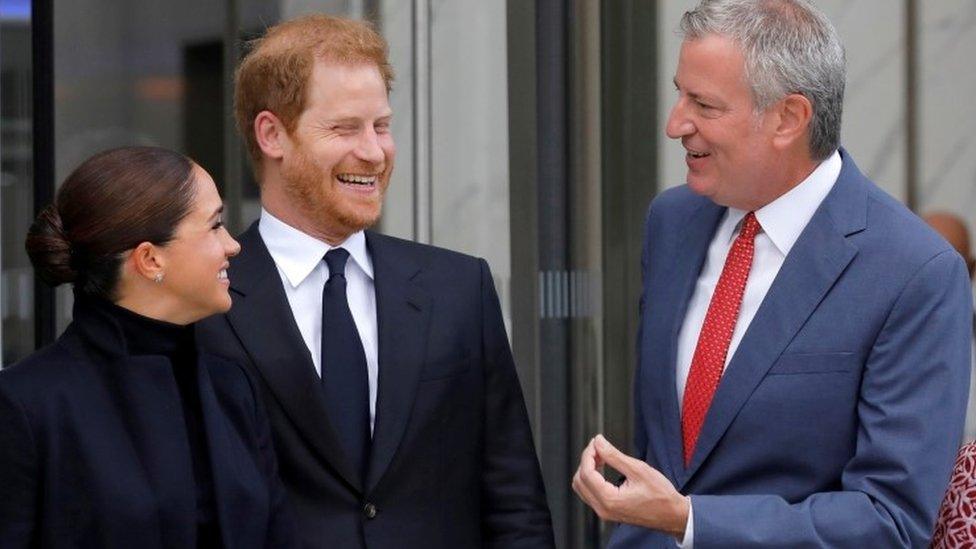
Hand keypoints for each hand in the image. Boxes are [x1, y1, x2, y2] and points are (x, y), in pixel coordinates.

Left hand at [572, 434, 689, 537]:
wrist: (673, 515)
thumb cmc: (661, 495)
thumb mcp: (638, 470)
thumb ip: (614, 455)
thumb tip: (598, 442)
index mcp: (610, 500)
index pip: (586, 473)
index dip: (588, 454)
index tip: (596, 442)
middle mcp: (603, 509)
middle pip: (579, 481)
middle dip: (586, 461)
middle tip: (599, 447)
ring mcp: (604, 512)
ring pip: (582, 488)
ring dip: (587, 469)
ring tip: (601, 456)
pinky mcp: (608, 512)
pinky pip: (590, 494)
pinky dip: (592, 479)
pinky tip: (603, 468)